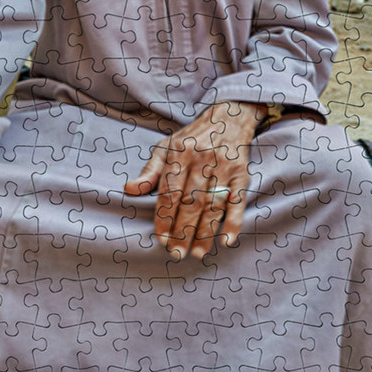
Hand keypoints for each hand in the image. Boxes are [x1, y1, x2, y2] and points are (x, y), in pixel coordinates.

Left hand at [124, 101, 266, 259]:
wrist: (228, 118)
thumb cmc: (191, 139)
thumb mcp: (166, 148)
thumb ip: (149, 171)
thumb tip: (129, 190)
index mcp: (179, 154)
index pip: (170, 192)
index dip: (165, 217)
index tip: (161, 240)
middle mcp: (202, 159)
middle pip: (191, 202)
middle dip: (183, 230)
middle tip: (176, 254)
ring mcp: (223, 166)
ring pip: (213, 205)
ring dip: (205, 233)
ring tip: (197, 254)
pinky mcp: (242, 173)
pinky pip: (237, 201)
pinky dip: (234, 222)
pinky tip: (227, 241)